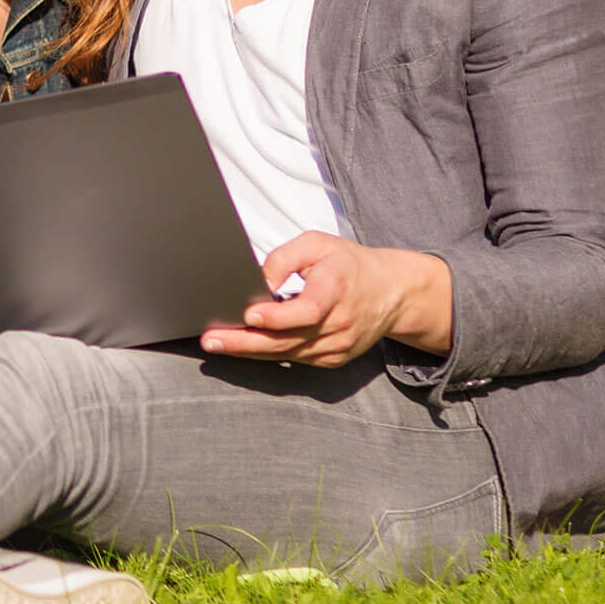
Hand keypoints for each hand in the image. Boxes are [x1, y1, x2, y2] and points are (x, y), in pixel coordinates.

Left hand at [199, 234, 452, 366]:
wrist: (393, 292)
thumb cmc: (348, 264)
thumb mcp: (317, 245)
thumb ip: (284, 258)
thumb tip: (258, 281)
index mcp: (337, 289)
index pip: (308, 310)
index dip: (278, 316)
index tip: (249, 314)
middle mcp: (340, 323)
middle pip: (290, 339)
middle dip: (246, 341)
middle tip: (211, 340)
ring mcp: (338, 346)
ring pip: (288, 353)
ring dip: (250, 351)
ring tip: (216, 344)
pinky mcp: (333, 358)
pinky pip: (295, 359)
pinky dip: (268, 354)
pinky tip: (243, 347)